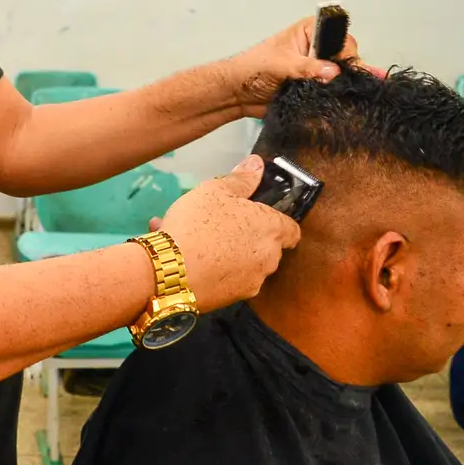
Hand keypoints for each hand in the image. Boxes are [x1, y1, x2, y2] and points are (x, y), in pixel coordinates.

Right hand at [156, 155, 300, 310]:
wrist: (171, 271)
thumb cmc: (198, 223)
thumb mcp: (216, 190)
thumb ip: (241, 179)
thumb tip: (258, 164)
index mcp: (271, 230)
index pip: (292, 230)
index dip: (277, 222)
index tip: (258, 218)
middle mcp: (269, 259)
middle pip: (264, 247)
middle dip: (243, 236)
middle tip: (214, 223)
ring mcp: (251, 282)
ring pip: (239, 262)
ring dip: (222, 251)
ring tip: (187, 237)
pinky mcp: (231, 300)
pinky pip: (221, 277)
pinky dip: (208, 267)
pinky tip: (177, 254)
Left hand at [222, 17, 372, 117]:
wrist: (238, 93)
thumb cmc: (253, 69)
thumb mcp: (281, 64)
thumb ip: (306, 67)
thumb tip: (333, 71)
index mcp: (309, 31)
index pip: (338, 36)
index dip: (345, 51)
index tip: (345, 66)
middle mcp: (316, 47)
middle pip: (344, 56)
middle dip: (347, 69)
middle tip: (348, 83)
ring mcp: (316, 68)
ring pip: (341, 74)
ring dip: (343, 84)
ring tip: (349, 94)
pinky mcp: (314, 86)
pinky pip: (331, 90)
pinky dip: (336, 96)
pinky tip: (344, 102)